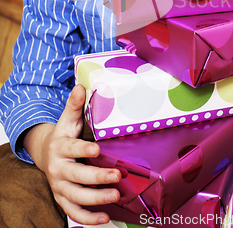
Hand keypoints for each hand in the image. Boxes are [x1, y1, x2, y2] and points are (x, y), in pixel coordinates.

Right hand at [23, 84, 120, 224]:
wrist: (47, 154)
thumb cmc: (65, 135)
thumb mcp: (69, 119)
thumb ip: (75, 104)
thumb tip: (81, 86)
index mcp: (60, 147)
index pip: (71, 149)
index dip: (83, 150)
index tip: (97, 150)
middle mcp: (58, 169)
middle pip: (76, 176)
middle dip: (96, 178)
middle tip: (116, 176)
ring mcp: (60, 186)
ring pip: (75, 197)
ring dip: (95, 199)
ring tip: (115, 197)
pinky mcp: (63, 199)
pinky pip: (74, 212)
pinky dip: (88, 218)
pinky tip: (105, 218)